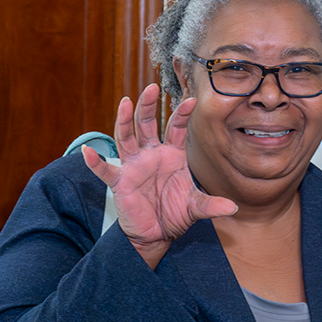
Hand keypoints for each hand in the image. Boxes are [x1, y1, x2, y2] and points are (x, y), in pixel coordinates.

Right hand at [83, 84, 237, 268]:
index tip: (191, 100)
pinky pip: (105, 171)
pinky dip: (95, 162)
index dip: (182, 115)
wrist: (157, 234)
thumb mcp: (196, 207)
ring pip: (126, 138)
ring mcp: (134, 166)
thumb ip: (212, 205)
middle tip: (152, 87)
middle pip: (147, 124)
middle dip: (148, 106)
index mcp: (172, 155)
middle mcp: (151, 155)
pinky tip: (88, 152)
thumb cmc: (175, 214)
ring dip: (125, 120)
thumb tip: (233, 207)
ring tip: (125, 102)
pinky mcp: (120, 182)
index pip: (176, 129)